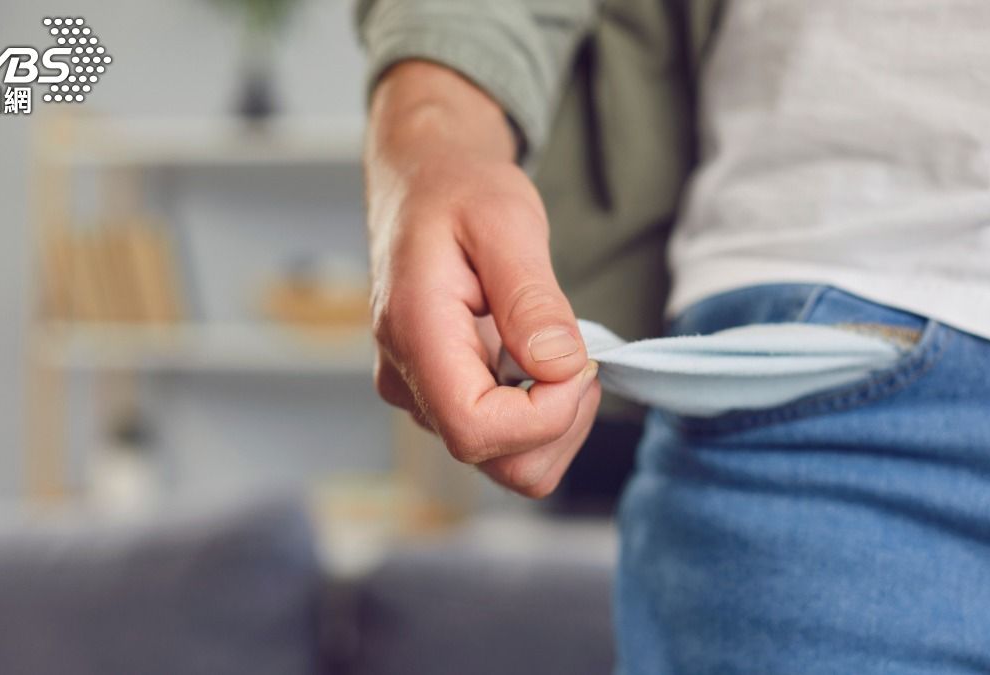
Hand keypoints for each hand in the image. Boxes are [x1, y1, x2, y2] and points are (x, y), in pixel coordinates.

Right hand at [365, 62, 600, 497]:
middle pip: (496, 460)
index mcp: (414, 333)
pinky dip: (540, 414)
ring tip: (561, 351)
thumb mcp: (506, 221)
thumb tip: (559, 366)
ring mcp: (419, 393)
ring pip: (504, 460)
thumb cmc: (460, 191)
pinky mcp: (438, 395)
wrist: (424, 181)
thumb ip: (531, 298)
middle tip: (582, 354)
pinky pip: (500, 440)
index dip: (546, 416)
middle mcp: (407, 378)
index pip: (476, 430)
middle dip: (560, 421)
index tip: (580, 361)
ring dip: (555, 421)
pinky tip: (539, 359)